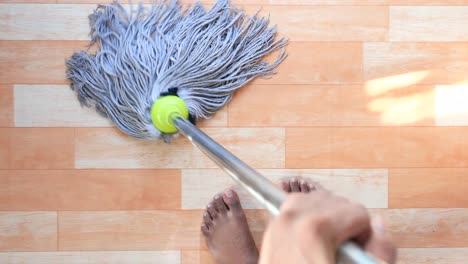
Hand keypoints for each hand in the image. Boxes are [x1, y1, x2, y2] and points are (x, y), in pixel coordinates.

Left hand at [259, 190, 395, 263]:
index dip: (364, 234)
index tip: (356, 251)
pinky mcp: (273, 224)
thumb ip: (379, 250)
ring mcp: (281, 219)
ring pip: (318, 199)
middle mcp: (295, 216)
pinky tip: (312, 237)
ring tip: (328, 242)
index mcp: (316, 228)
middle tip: (343, 249)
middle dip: (346, 223)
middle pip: (338, 202)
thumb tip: (379, 223)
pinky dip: (309, 215)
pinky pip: (298, 205)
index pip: (358, 211)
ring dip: (328, 216)